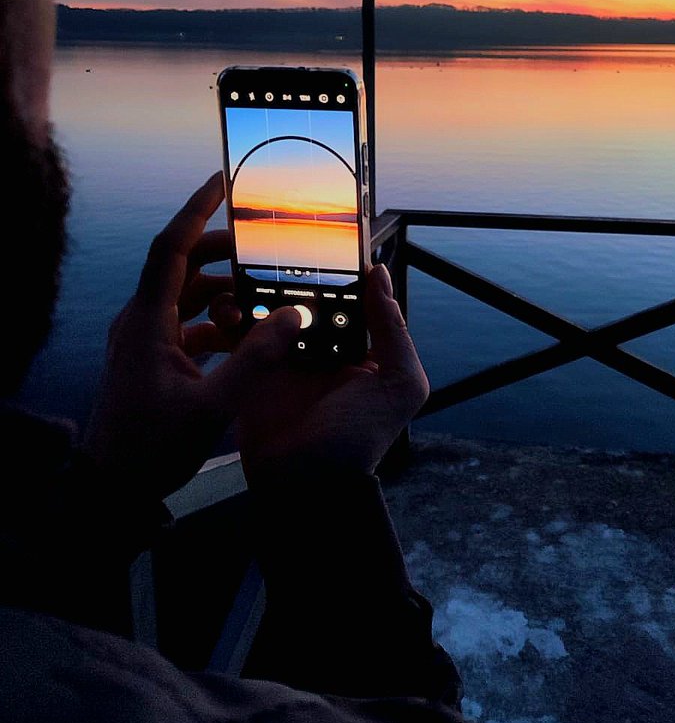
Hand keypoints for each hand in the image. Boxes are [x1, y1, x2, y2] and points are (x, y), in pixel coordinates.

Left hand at [83, 173, 302, 498]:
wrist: (112, 491)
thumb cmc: (152, 450)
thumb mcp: (213, 406)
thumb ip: (256, 360)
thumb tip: (292, 315)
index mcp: (147, 322)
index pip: (172, 248)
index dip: (197, 209)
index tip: (222, 180)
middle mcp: (140, 323)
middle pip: (182, 267)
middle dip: (223, 254)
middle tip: (261, 247)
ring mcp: (142, 342)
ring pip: (185, 298)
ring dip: (222, 292)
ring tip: (261, 297)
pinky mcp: (149, 362)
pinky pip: (185, 326)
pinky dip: (215, 323)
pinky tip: (245, 340)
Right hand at [235, 264, 428, 479]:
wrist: (305, 486)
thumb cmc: (359, 438)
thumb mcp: (398, 385)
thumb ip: (394, 331)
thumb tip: (380, 276)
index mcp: (359, 347)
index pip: (349, 298)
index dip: (338, 271)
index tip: (321, 236)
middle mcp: (323, 348)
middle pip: (307, 298)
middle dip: (291, 274)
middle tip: (274, 246)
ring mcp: (285, 357)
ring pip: (272, 309)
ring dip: (258, 290)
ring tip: (249, 273)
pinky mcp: (253, 369)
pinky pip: (243, 334)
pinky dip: (233, 317)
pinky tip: (229, 306)